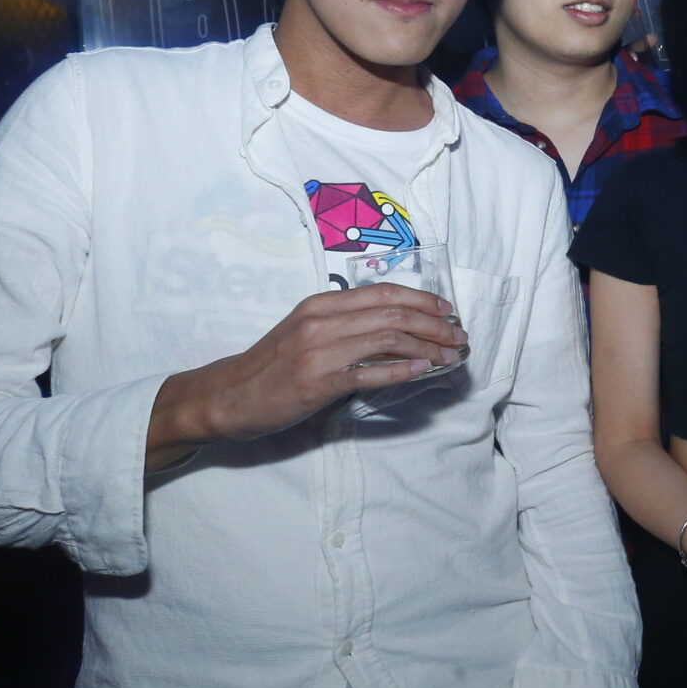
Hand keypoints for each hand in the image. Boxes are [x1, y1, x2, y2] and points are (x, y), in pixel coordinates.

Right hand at [146, 284, 467, 467]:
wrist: (227, 395)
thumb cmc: (271, 365)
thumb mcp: (306, 331)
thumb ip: (344, 324)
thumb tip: (395, 328)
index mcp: (320, 304)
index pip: (383, 292)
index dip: (422, 299)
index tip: (447, 310)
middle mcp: (322, 320)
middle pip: (393, 314)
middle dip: (434, 324)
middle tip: (459, 336)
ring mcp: (320, 351)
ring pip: (388, 339)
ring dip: (427, 347)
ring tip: (450, 355)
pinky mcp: (318, 382)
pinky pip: (369, 373)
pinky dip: (401, 370)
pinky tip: (423, 371)